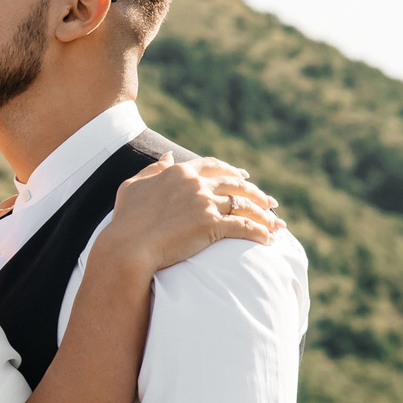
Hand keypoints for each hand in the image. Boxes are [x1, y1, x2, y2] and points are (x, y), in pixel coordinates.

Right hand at [100, 157, 279, 272]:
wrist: (127, 246)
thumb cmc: (125, 220)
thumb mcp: (132, 187)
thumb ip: (152, 170)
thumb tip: (166, 156)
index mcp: (179, 172)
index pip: (213, 166)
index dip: (231, 170)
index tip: (244, 176)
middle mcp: (196, 184)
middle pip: (235, 183)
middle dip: (256, 192)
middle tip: (269, 202)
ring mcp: (205, 204)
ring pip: (244, 205)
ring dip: (264, 214)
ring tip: (276, 223)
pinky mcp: (213, 225)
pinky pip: (245, 226)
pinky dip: (261, 232)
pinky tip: (269, 239)